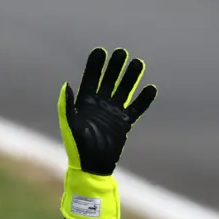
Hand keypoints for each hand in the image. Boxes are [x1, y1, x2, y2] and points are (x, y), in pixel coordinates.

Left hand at [58, 48, 156, 174]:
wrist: (93, 166)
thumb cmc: (78, 147)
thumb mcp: (70, 125)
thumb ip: (67, 106)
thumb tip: (67, 85)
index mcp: (85, 104)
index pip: (90, 79)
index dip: (95, 66)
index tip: (100, 51)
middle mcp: (99, 105)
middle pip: (109, 81)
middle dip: (114, 67)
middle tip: (121, 52)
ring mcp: (113, 113)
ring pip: (123, 90)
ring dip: (130, 78)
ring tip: (138, 62)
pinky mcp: (124, 123)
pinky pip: (136, 109)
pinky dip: (144, 100)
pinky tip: (151, 88)